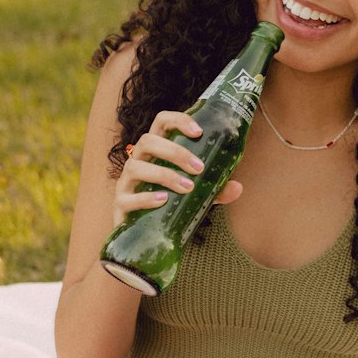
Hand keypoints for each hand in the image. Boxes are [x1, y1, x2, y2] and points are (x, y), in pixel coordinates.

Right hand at [114, 110, 242, 227]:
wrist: (146, 236)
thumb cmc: (171, 206)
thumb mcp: (197, 195)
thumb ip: (215, 189)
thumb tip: (237, 187)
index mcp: (156, 151)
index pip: (161, 123)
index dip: (178, 120)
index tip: (199, 132)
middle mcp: (138, 161)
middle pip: (147, 141)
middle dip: (174, 151)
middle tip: (198, 168)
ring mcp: (125, 183)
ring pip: (135, 166)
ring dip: (164, 174)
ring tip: (187, 187)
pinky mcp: (120, 205)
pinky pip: (127, 197)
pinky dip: (146, 198)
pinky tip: (163, 201)